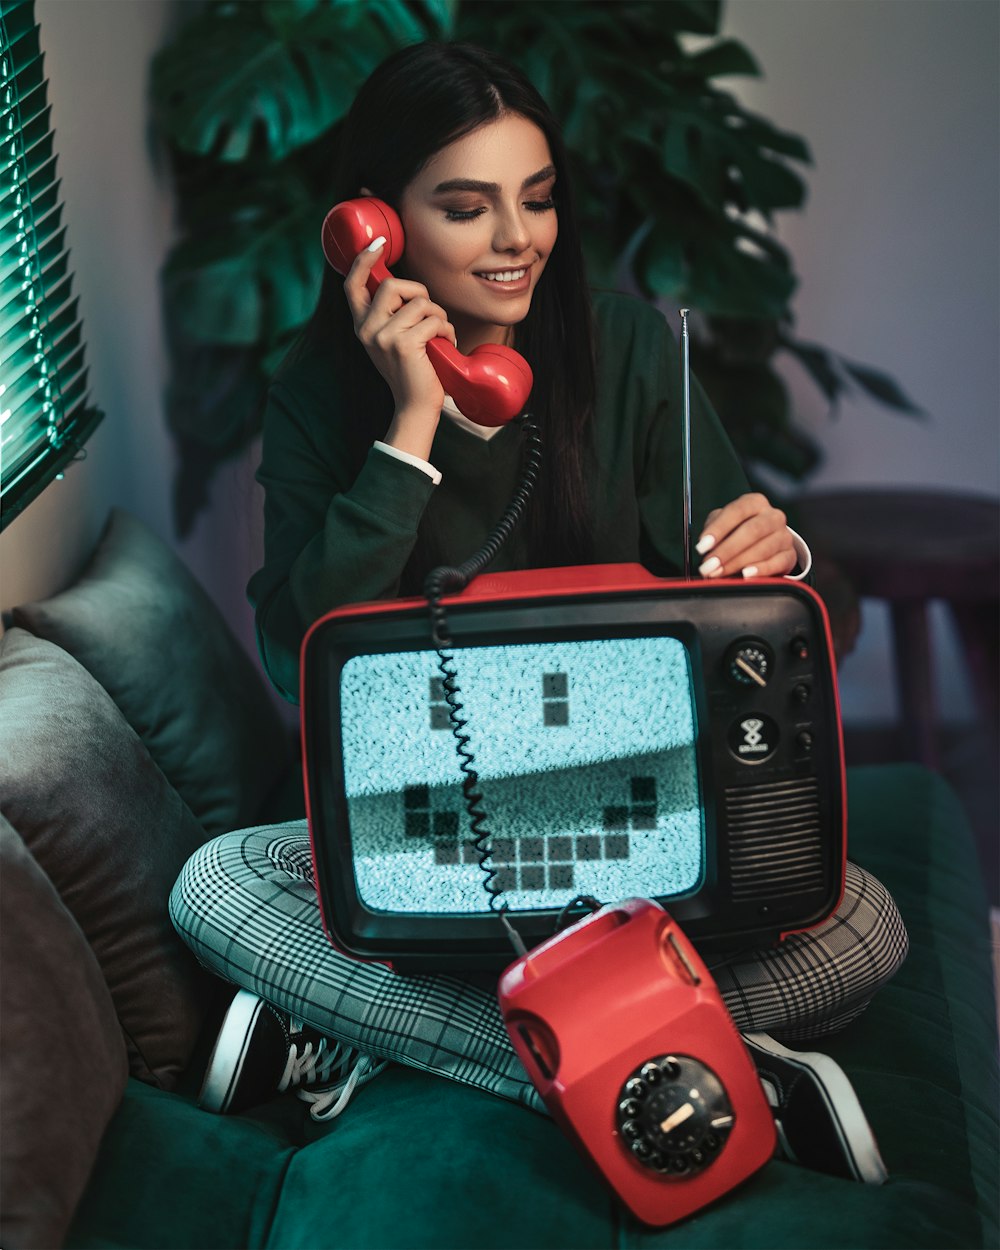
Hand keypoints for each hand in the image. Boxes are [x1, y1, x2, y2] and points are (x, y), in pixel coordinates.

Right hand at [342, 238, 456, 457]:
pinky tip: (446, 345)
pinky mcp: (403, 344)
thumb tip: (404, 286)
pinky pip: (434, 320)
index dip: (363, 260)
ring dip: (439, 316)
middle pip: (393, 285)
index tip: (378, 244)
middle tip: (430, 315)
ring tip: (441, 335)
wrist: (415, 406)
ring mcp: (383, 336)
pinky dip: (447, 330)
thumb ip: (391, 315)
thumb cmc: (411, 371)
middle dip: (420, 293)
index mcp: (361, 325)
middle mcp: (366, 329)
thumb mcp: (392, 340)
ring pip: (420, 302)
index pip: (353, 285)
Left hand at [695, 493, 796, 578]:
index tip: (702, 546)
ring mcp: (784, 535)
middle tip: (709, 565)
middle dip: (727, 550)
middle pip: (752, 530)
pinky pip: (777, 562)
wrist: (767, 541)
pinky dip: (761, 570)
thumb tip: (705, 546)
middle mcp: (772, 516)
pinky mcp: (790, 555)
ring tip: (719, 572)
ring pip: (763, 548)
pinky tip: (746, 574)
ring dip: (738, 563)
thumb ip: (714, 530)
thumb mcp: (724, 524)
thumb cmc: (739, 530)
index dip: (718, 529)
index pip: (737, 511)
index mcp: (755, 503)